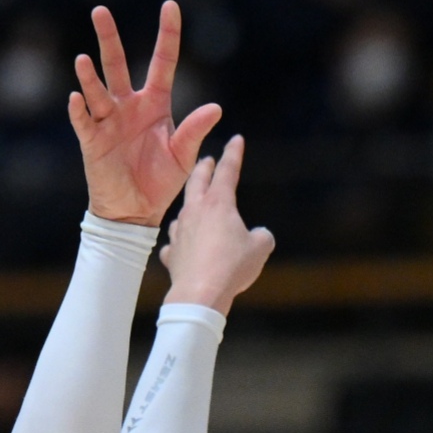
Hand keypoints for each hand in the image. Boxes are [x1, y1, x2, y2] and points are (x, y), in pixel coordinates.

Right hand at [68, 2, 222, 226]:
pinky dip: (79, 110)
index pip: (162, 61)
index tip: (170, 6)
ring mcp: (108, 121)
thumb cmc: (160, 181)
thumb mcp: (183, 156)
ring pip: (97, 90)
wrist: (135, 211)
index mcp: (155, 103)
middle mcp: (128, 105)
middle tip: (100, 10)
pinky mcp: (92, 140)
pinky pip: (83, 121)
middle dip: (109, 38)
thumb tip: (216, 108)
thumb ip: (194, 130)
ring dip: (90, 76)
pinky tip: (76, 97)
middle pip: (116, 64)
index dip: (167, 34)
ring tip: (83, 59)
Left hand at [160, 136, 274, 313]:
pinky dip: (179, 244)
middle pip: (197, 182)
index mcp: (218, 203)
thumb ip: (262, 236)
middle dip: (204, 168)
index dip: (234, 153)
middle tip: (207, 160)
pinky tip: (182, 249)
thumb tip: (259, 236)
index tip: (237, 139)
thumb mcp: (260, 248)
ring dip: (190, 207)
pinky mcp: (171, 254)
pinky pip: (174, 245)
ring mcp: (179, 232)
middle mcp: (195, 212)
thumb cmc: (232, 266)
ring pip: (182, 212)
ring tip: (194, 208)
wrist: (200, 293)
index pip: (228, 170)